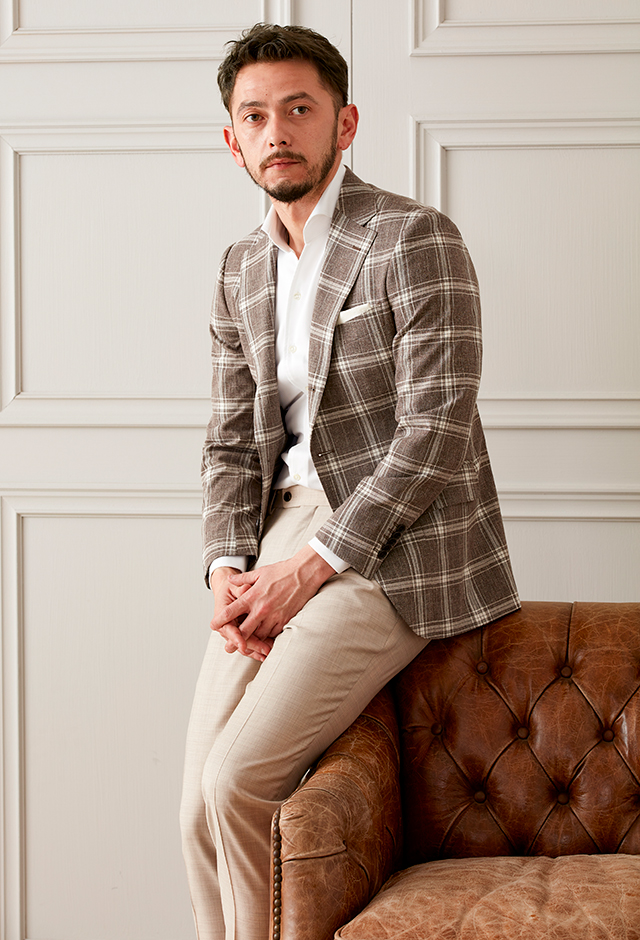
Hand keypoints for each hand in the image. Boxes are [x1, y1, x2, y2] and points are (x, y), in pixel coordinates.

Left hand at [210, 546, 335, 645]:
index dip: (220, 620)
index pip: (231, 612)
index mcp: (252, 596)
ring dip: (253, 641)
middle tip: (228, 648)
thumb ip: (242, 579)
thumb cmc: (282, 571)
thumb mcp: (259, 572)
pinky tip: (265, 640)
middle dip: (234, 642)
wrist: (304, 573)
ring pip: (259, 636)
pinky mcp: (285, 620)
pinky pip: (274, 634)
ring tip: (247, 647)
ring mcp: (274, 616)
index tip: (213, 626)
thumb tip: (230, 580)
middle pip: (244, 631)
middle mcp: (261, 609)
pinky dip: (268, 638)